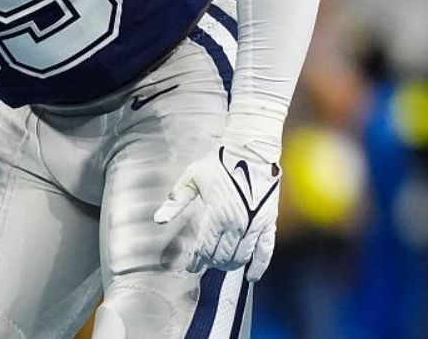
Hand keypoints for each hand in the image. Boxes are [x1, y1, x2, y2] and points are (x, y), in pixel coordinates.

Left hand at [155, 146, 280, 280]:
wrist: (251, 151)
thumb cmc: (220, 162)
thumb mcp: (192, 177)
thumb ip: (176, 200)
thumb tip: (159, 219)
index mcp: (216, 214)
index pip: (204, 248)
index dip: (196, 261)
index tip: (190, 267)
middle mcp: (236, 224)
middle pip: (221, 256)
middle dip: (211, 262)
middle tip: (205, 262)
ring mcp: (254, 225)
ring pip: (240, 257)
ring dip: (229, 264)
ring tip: (222, 264)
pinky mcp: (268, 222)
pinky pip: (265, 251)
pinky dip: (258, 266)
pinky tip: (251, 276)